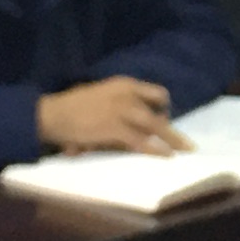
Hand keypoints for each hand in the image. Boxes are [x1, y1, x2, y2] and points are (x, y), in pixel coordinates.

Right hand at [40, 77, 179, 154]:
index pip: (155, 93)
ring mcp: (123, 110)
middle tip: (185, 143)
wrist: (54, 114)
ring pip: (156, 125)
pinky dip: (155, 149)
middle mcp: (127, 94)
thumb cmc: (72, 107)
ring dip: (172, 140)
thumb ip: (118, 106)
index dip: (164, 108)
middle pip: (160, 111)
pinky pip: (142, 141)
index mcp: (124, 84)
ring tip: (184, 151)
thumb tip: (133, 124)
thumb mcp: (100, 97)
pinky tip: (166, 157)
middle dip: (173, 129)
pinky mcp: (116, 128)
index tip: (167, 120)